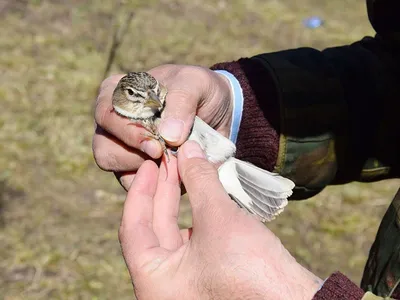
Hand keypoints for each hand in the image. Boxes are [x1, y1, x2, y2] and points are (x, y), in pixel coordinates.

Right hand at [92, 64, 232, 189]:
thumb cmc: (199, 91)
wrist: (216, 112)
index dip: (127, 132)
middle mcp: (114, 125)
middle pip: (104, 149)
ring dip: (145, 172)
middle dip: (134, 157)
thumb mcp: (196, 83)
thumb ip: (182, 100)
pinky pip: (134, 187)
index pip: (106, 114)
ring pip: (117, 171)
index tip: (155, 145)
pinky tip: (175, 176)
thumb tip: (168, 135)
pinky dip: (154, 186)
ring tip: (174, 163)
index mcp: (119, 94)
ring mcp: (123, 151)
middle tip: (164, 156)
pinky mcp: (137, 173)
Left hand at [119, 141, 321, 299]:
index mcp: (154, 282)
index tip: (150, 164)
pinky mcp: (207, 278)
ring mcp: (186, 284)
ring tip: (190, 170)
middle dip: (165, 191)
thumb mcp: (218, 219)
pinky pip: (194, 240)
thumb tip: (189, 149)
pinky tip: (206, 193)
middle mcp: (165, 287)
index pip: (133, 228)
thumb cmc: (251, 269)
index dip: (140, 191)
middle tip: (173, 160)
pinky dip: (199, 215)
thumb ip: (199, 181)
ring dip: (184, 200)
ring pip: (176, 233)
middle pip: (154, 229)